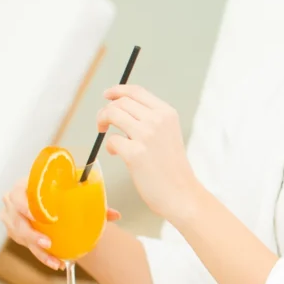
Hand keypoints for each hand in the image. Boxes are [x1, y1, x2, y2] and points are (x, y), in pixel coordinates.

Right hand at [1, 178, 120, 269]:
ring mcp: (13, 219)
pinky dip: (42, 255)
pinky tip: (56, 262)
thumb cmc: (58, 191)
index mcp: (25, 186)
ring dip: (39, 251)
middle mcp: (14, 203)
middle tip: (48, 243)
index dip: (25, 206)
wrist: (48, 198)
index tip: (40, 217)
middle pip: (17, 220)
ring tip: (55, 260)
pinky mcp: (16, 232)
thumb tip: (115, 215)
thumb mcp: (74, 192)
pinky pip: (27, 246)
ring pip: (21, 237)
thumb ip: (94, 202)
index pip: (18, 195)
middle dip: (32, 234)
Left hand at [98, 84, 199, 221]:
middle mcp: (158, 121)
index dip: (118, 90)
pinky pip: (111, 140)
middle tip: (103, 124)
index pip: (136, 91)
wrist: (182, 193)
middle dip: (106, 110)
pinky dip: (109, 146)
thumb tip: (122, 108)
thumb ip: (151, 119)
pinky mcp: (135, 153)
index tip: (107, 95)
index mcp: (167, 114)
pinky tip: (116, 154)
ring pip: (112, 114)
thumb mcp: (169, 134)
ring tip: (104, 132)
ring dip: (102, 121)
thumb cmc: (172, 167)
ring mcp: (147, 136)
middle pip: (121, 102)